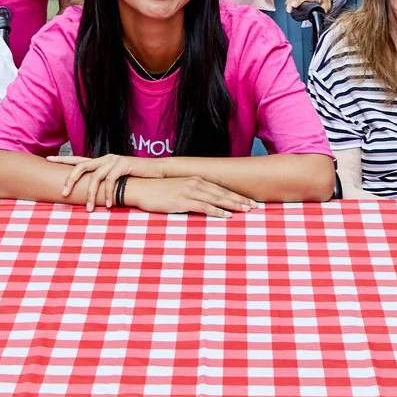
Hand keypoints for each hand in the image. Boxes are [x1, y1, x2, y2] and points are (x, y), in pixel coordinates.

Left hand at [50, 153, 135, 208]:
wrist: (156, 172)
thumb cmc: (135, 178)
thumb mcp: (116, 179)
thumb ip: (103, 182)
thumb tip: (90, 194)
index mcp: (101, 161)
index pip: (78, 159)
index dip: (62, 159)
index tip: (47, 160)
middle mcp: (105, 158)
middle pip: (81, 166)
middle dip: (70, 180)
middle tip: (64, 194)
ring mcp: (114, 160)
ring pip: (95, 177)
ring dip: (90, 195)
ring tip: (88, 209)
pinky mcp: (123, 165)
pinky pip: (110, 181)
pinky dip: (107, 194)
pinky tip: (107, 205)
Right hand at [123, 175, 252, 217]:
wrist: (140, 188)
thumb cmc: (157, 191)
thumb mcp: (177, 190)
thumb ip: (191, 194)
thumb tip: (202, 202)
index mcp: (196, 180)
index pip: (221, 188)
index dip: (236, 195)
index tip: (249, 201)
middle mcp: (196, 183)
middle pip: (223, 193)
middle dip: (241, 200)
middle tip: (256, 207)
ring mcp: (190, 191)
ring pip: (217, 199)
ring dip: (234, 205)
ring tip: (247, 210)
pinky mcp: (183, 200)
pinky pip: (204, 207)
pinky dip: (217, 211)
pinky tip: (227, 216)